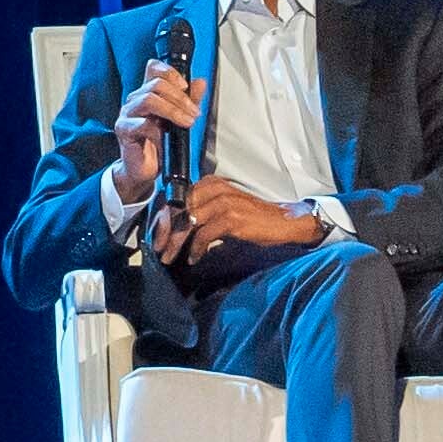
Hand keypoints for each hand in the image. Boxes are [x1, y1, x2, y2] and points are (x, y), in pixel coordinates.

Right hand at [113, 58, 201, 203]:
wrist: (145, 170)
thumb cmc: (159, 144)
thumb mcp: (179, 120)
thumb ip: (189, 100)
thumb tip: (200, 82)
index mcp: (148, 93)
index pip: (154, 69)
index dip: (170, 72)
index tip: (186, 86)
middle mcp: (136, 100)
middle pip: (156, 84)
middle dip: (180, 98)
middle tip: (193, 113)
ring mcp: (128, 114)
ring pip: (148, 99)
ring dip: (172, 110)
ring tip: (186, 123)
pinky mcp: (124, 130)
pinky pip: (141, 124)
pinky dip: (158, 131)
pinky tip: (166, 139)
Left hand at [166, 182, 332, 257]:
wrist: (284, 222)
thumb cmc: (254, 217)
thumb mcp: (226, 206)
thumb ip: (204, 209)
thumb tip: (179, 225)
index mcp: (211, 183)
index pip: (179, 198)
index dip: (165, 218)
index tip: (158, 236)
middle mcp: (215, 188)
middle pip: (180, 209)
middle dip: (167, 232)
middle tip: (161, 250)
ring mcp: (223, 202)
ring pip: (188, 222)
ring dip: (177, 243)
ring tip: (171, 257)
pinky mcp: (231, 218)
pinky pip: (204, 235)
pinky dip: (196, 249)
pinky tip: (194, 258)